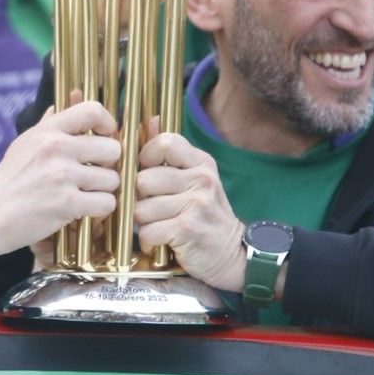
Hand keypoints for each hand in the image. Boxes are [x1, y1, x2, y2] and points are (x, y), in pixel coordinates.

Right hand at [0, 98, 119, 277]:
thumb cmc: (7, 181)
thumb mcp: (24, 143)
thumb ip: (50, 123)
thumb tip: (68, 98)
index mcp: (47, 130)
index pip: (93, 110)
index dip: (108, 125)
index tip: (104, 138)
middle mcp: (56, 148)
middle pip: (112, 149)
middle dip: (108, 166)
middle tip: (93, 176)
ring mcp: (62, 175)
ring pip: (112, 180)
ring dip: (103, 191)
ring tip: (85, 196)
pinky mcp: (66, 203)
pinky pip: (106, 203)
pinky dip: (99, 211)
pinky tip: (83, 211)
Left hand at [133, 130, 245, 290]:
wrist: (233, 254)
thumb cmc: (205, 216)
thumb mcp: (195, 180)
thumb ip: (171, 153)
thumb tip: (151, 120)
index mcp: (202, 163)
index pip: (164, 143)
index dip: (146, 158)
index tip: (148, 173)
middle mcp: (201, 180)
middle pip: (143, 180)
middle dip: (140, 199)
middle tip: (153, 210)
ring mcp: (196, 204)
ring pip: (141, 209)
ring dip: (144, 224)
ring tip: (159, 227)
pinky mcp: (188, 229)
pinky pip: (148, 231)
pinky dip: (148, 241)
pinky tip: (160, 242)